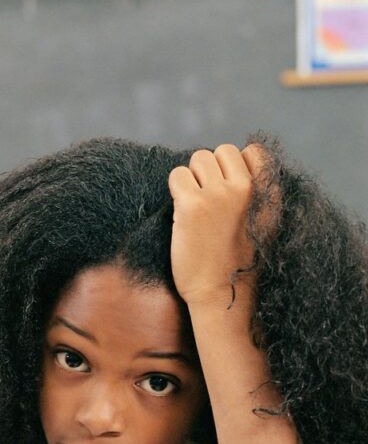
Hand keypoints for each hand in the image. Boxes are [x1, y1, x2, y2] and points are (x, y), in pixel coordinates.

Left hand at [168, 143, 271, 312]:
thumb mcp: (263, 224)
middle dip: (209, 170)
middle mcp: (246, 189)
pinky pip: (177, 175)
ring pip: (198, 159)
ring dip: (191, 178)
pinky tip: (182, 212)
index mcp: (268, 193)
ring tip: (195, 207)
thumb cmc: (237, 262)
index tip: (227, 188)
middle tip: (206, 200)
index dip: (234, 165)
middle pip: (220, 152)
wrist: (221, 293)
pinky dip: (176, 188)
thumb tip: (241, 162)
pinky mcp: (192, 204)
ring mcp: (219, 195)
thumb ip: (258, 193)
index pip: (252, 151)